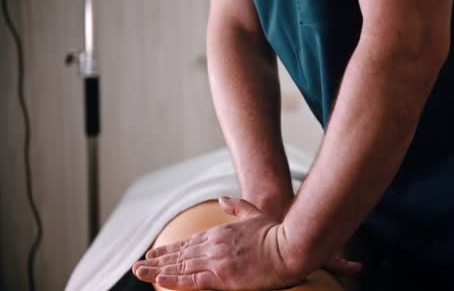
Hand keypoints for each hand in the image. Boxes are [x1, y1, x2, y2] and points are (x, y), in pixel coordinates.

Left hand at [132, 196, 301, 289]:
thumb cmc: (276, 232)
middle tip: (137, 265)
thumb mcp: (254, 214)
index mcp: (220, 233)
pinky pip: (192, 281)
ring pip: (180, 267)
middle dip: (157, 260)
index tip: (153, 253)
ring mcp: (217, 261)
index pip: (188, 243)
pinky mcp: (223, 277)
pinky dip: (174, 281)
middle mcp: (213, 246)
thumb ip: (236, 206)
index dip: (168, 249)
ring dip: (157, 270)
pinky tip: (159, 280)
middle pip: (179, 255)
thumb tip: (222, 198)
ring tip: (139, 272)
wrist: (290, 246)